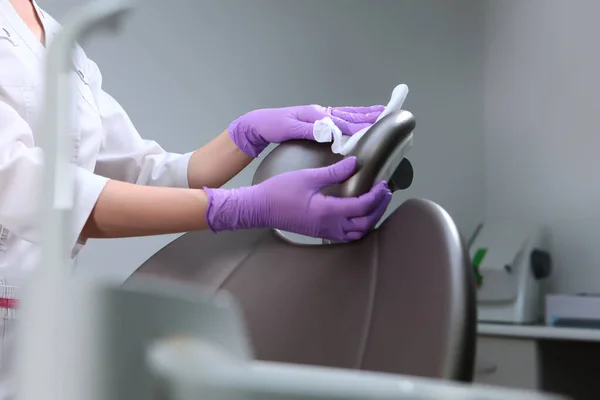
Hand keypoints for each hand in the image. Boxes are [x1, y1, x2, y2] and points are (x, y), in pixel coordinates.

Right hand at [203, 157, 391, 241]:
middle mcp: (330, 226)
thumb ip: (334, 172)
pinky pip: (347, 236)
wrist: (260, 209)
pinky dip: (359, 227)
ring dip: (371, 220)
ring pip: (358, 233)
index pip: (362, 206)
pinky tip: (360, 215)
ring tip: (377, 204)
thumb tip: (354, 163)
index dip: (377, 195)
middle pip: (365, 224)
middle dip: (379, 209)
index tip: (382, 183)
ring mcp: (325, 232)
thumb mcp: (308, 177)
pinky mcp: (320, 233)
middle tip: (386, 193)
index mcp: (328, 211)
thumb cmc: (280, 191)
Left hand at [229, 104, 384, 156]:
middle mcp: (320, 113)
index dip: (358, 126)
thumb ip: (310, 130)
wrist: (258, 124)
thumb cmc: (272, 125)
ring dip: (364, 114)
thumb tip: (331, 133)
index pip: (341, 122)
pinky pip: (340, 118)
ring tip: (380, 112)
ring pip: (346, 114)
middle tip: (388, 113)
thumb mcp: (289, 129)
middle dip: (369, 115)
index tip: (374, 127)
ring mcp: (319, 116)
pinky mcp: (317, 120)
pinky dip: (353, 117)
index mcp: (316, 115)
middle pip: (349, 114)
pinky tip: (359, 119)